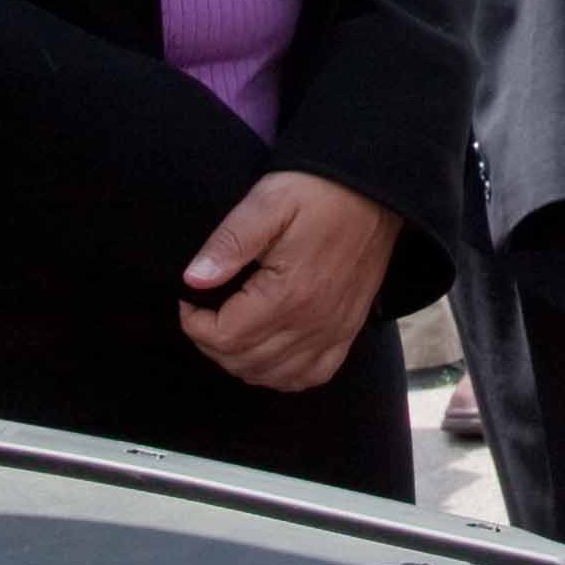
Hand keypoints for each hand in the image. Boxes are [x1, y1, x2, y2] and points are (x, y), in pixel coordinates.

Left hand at [179, 171, 400, 392]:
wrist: (375, 189)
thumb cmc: (319, 191)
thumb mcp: (268, 201)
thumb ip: (230, 242)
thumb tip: (193, 280)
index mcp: (288, 294)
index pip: (226, 337)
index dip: (194, 324)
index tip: (188, 299)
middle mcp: (313, 322)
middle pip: (244, 361)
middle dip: (211, 343)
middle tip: (202, 312)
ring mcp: (334, 330)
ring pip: (274, 375)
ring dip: (241, 361)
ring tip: (228, 329)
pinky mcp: (348, 329)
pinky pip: (313, 375)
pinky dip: (283, 374)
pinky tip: (268, 353)